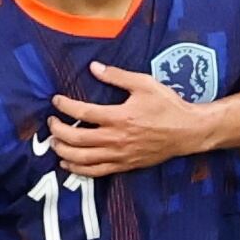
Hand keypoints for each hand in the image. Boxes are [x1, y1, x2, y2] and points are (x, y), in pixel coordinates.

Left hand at [48, 64, 209, 177]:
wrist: (188, 132)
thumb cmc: (167, 106)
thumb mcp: (144, 84)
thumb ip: (117, 76)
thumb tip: (94, 67)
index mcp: (119, 117)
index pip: (83, 113)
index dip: (65, 106)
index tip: (56, 100)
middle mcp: (116, 139)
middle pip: (76, 139)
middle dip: (58, 131)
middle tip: (52, 123)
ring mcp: (120, 155)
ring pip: (83, 159)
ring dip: (63, 152)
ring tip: (55, 143)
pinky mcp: (125, 165)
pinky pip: (97, 172)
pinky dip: (79, 170)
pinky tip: (68, 165)